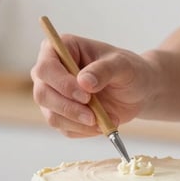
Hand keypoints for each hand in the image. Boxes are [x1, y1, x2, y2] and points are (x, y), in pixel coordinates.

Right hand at [30, 34, 157, 137]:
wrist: (137, 91)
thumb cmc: (129, 70)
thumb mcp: (123, 66)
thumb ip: (104, 70)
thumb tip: (84, 82)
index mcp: (61, 49)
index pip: (46, 68)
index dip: (62, 84)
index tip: (86, 96)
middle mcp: (51, 72)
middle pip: (42, 94)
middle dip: (69, 108)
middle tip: (94, 116)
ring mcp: (53, 96)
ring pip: (52, 116)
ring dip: (79, 123)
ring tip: (105, 120)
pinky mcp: (62, 115)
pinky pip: (65, 129)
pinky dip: (85, 131)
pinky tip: (103, 124)